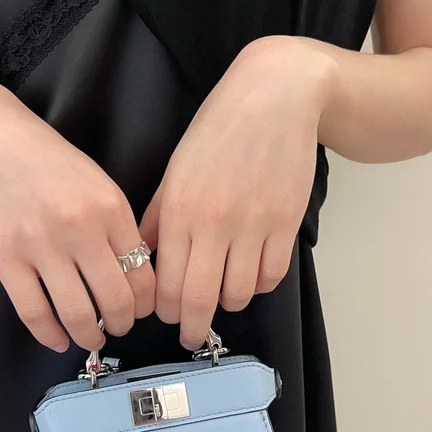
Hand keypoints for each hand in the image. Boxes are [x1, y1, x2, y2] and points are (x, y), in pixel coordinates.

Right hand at [0, 72, 153, 351]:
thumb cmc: (48, 161)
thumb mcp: (98, 184)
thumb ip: (118, 227)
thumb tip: (136, 276)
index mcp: (111, 210)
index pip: (143, 274)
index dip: (146, 304)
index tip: (140, 311)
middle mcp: (80, 228)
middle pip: (116, 300)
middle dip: (122, 325)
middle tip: (117, 328)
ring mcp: (40, 245)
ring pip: (77, 313)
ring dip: (89, 336)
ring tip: (90, 338)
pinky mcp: (4, 258)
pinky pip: (33, 312)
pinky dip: (49, 335)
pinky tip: (57, 340)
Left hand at [139, 36, 334, 348]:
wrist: (275, 97)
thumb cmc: (218, 130)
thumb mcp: (177, 167)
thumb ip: (159, 215)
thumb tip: (145, 256)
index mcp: (180, 210)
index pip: (168, 283)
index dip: (167, 311)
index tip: (169, 317)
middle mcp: (215, 223)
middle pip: (201, 299)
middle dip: (194, 327)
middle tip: (193, 335)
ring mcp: (254, 225)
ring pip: (240, 293)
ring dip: (229, 303)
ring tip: (224, 295)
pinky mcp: (286, 223)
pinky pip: (273, 275)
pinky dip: (261, 285)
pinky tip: (252, 275)